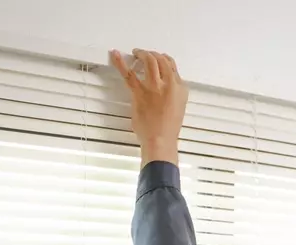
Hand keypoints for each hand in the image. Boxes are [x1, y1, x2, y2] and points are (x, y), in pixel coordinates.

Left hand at [111, 49, 188, 166]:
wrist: (161, 140)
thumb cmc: (168, 129)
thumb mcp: (178, 107)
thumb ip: (173, 93)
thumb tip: (164, 87)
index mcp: (180, 88)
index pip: (172, 66)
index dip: (163, 60)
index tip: (157, 59)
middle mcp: (169, 84)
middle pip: (161, 60)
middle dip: (152, 54)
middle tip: (144, 55)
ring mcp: (154, 87)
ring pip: (149, 60)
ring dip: (142, 54)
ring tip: (136, 53)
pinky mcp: (140, 92)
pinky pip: (129, 74)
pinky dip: (120, 63)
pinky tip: (115, 55)